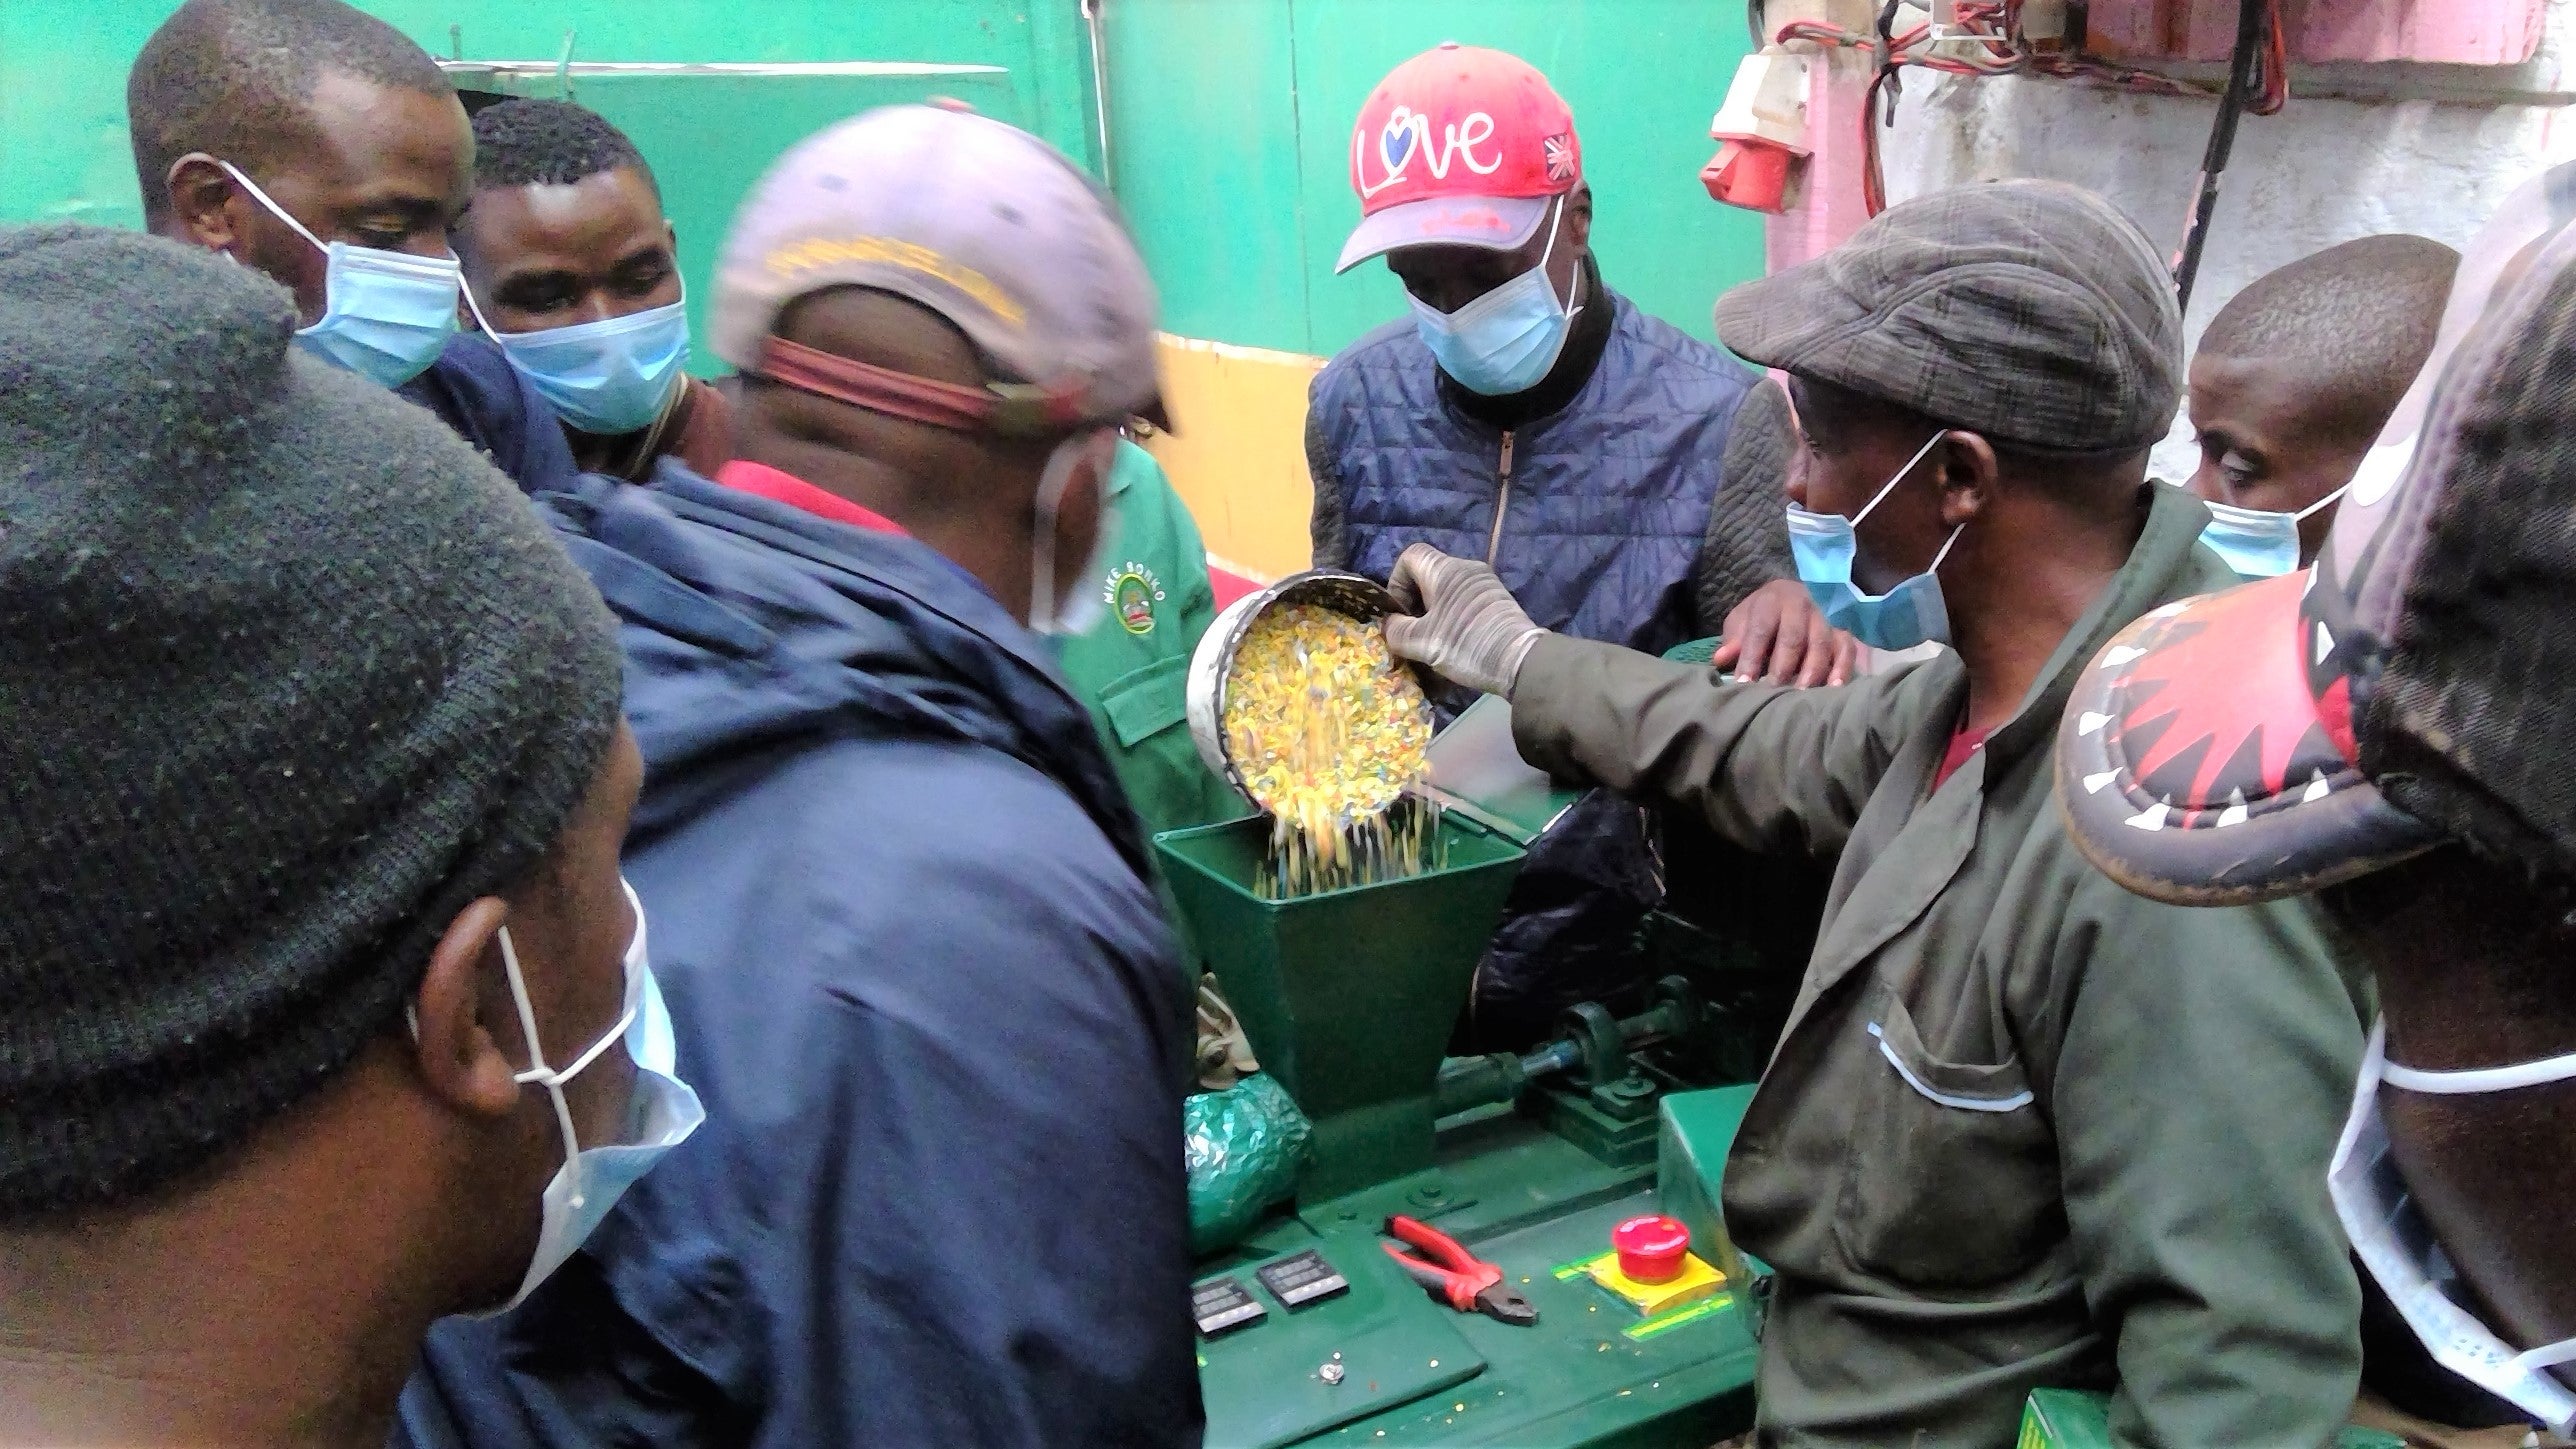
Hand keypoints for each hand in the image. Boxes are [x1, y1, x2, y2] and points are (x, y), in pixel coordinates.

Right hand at [1383, 544, 1548, 697]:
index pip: (1410, 556)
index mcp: (1445, 570)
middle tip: (1414, 630)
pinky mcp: (1497, 598)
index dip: (1396, 581)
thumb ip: (1396, 630)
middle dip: (1414, 600)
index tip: (1400, 612)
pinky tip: (1456, 639)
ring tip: (1434, 639)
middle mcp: (1466, 567)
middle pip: (1428, 573)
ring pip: (1446, 587)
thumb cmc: (1466, 645)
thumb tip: (1390, 624)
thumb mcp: (1421, 642)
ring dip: (1433, 610)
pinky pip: (1464, 597)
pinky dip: (1452, 613)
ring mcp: (1485, 582)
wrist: (1520, 661)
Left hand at [1713, 578, 1860, 687]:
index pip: (1760, 629)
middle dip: (1782, 666)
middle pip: (1794, 637)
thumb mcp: (1741, 621)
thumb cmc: (1760, 616)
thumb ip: (1733, 640)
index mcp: (1771, 600)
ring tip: (1800, 694)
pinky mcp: (1841, 632)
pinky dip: (1843, 668)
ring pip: (1822, 643)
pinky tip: (1833, 688)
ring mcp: (1823, 618)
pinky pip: (1847, 648)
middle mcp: (1800, 606)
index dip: (1752, 656)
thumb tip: (1721, 659)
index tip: (1744, 682)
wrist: (1788, 596)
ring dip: (1812, 670)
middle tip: (1773, 691)